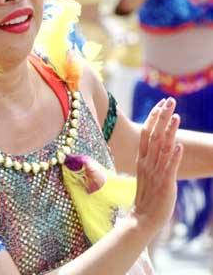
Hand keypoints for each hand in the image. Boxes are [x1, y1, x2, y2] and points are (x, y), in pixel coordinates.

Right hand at [131, 97, 182, 235]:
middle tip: (170, 101)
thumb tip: (156, 146)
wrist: (143, 218)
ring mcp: (155, 172)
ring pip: (162, 147)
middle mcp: (146, 162)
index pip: (146, 132)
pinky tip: (179, 145)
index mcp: (141, 159)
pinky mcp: (164, 183)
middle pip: (154, 134)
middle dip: (162, 117)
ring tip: (176, 116)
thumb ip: (149, 158)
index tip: (161, 103)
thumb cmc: (146, 196)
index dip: (154, 117)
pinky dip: (173, 156)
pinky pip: (169, 167)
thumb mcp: (145, 173)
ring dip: (169, 131)